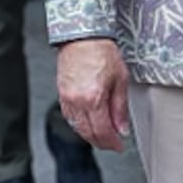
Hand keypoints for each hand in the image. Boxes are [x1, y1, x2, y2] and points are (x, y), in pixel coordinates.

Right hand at [57, 37, 130, 153]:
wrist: (83, 37)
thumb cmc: (102, 52)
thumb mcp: (120, 80)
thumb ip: (120, 108)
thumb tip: (122, 128)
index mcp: (93, 99)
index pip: (102, 132)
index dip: (112, 143)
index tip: (119, 146)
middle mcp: (77, 101)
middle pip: (88, 133)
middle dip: (102, 142)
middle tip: (112, 143)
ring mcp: (67, 98)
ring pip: (77, 127)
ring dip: (90, 135)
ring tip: (102, 135)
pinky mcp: (61, 93)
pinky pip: (69, 117)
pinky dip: (79, 124)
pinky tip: (87, 123)